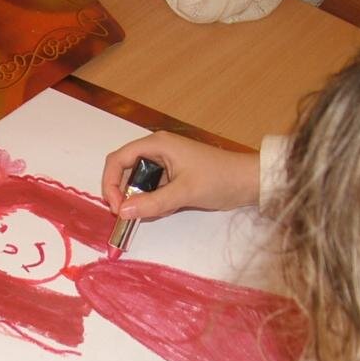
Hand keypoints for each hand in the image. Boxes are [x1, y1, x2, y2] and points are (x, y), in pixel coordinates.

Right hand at [101, 131, 260, 219]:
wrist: (249, 183)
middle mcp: (157, 151)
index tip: (116, 207)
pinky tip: (170, 208)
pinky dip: (154, 203)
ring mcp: (164, 164)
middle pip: (125, 172)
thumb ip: (152, 203)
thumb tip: (122, 212)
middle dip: (124, 194)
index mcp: (157, 145)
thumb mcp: (184, 192)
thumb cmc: (219, 179)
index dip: (110, 183)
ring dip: (141, 201)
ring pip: (138, 184)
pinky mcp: (172, 177)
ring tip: (156, 212)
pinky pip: (152, 191)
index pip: (118, 160)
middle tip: (129, 216)